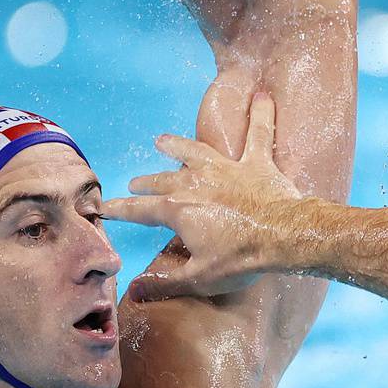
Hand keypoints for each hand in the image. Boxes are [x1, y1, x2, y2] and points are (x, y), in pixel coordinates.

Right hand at [104, 94, 305, 299]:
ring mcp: (226, 169)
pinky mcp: (256, 163)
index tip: (103, 207)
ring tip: (163, 140)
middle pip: (164, 180)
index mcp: (178, 209)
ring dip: (178, 145)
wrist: (285, 236)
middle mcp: (197, 182)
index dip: (120, 210)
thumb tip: (131, 291)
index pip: (140, 210)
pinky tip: (263, 96)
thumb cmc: (241, 259)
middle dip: (146, 182)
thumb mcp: (199, 278)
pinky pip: (260, 133)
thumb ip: (163, 283)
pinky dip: (262, 115)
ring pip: (196, 150)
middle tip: (135, 183)